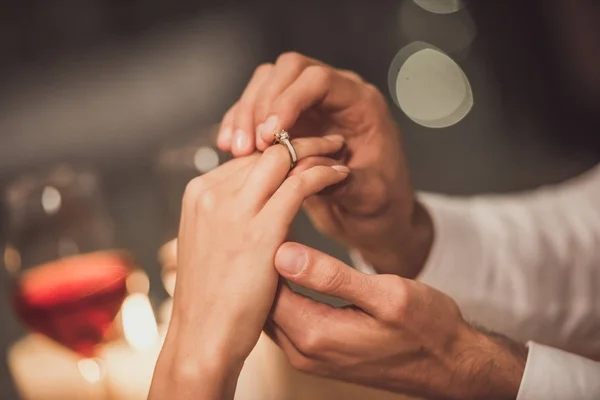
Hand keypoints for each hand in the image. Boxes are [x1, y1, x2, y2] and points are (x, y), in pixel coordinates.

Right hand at [149, 136, 348, 399]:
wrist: (203, 337)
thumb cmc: (213, 298)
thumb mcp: (214, 245)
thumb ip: (233, 217)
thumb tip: (267, 201)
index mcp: (199, 194)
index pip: (246, 159)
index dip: (279, 152)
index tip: (302, 152)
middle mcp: (212, 192)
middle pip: (263, 150)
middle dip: (299, 139)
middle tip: (327, 139)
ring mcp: (234, 208)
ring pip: (283, 157)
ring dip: (315, 147)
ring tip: (338, 147)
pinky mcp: (261, 227)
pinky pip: (300, 182)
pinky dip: (323, 171)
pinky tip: (340, 172)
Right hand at [216, 52, 432, 277]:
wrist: (374, 218)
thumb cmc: (381, 204)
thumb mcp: (370, 195)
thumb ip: (342, 180)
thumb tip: (299, 165)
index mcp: (361, 104)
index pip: (319, 80)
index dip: (289, 99)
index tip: (271, 133)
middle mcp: (334, 96)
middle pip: (288, 70)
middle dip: (262, 102)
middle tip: (251, 144)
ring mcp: (310, 106)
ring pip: (267, 83)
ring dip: (246, 113)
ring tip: (237, 150)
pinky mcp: (290, 122)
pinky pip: (258, 108)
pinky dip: (241, 124)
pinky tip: (231, 148)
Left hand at [267, 243, 526, 399]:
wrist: (449, 364)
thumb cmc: (427, 328)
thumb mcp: (387, 295)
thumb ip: (332, 277)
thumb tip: (283, 254)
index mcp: (315, 335)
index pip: (265, 285)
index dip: (263, 246)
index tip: (272, 214)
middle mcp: (302, 351)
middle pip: (261, 299)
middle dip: (260, 261)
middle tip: (269, 220)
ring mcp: (307, 356)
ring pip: (270, 309)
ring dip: (270, 276)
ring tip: (277, 237)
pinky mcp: (316, 353)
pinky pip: (284, 319)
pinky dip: (281, 290)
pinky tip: (289, 265)